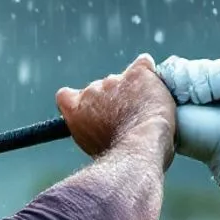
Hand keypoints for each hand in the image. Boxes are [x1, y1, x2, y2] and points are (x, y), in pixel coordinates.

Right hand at [56, 53, 176, 164]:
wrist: (138, 149)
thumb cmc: (118, 155)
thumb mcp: (91, 145)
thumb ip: (91, 128)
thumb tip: (102, 128)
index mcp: (74, 108)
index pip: (66, 96)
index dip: (79, 102)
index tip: (91, 111)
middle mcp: (91, 90)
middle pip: (99, 88)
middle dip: (112, 99)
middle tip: (127, 117)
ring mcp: (114, 80)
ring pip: (123, 80)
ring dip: (132, 91)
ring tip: (145, 112)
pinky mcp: (138, 74)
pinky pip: (143, 65)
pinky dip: (148, 72)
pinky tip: (154, 83)